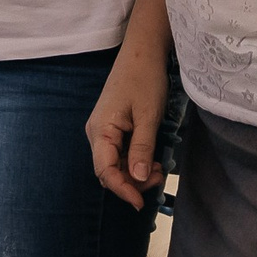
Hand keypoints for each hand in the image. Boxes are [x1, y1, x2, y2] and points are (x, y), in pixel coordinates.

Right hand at [86, 45, 169, 209]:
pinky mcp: (113, 128)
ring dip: (135, 173)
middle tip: (158, 178)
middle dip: (132, 182)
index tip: (140, 203)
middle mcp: (97, 133)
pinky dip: (136, 161)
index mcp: (101, 130)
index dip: (122, 189)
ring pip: (116, 164)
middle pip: (109, 170)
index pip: (105, 171)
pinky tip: (153, 160)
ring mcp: (104, 130)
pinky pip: (120, 153)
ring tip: (159, 168)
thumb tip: (137, 179)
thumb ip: (142, 148)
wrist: (142, 53)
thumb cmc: (144, 79)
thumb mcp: (148, 116)